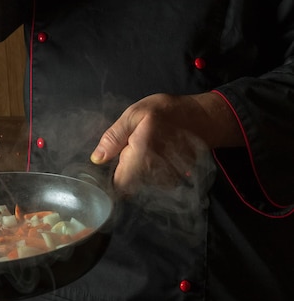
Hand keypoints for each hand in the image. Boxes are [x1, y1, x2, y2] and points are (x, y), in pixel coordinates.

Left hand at [90, 92, 243, 193]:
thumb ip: (114, 136)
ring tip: (142, 152)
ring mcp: (167, 179)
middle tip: (125, 154)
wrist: (203, 118)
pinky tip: (152, 157)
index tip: (107, 167)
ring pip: (140, 186)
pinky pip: (154, 183)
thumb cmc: (166, 112)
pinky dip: (149, 173)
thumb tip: (97, 159)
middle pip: (128, 187)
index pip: (118, 185)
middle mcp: (155, 172)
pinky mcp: (175, 180)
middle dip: (122, 173)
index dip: (108, 179)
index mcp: (141, 155)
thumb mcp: (134, 114)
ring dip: (136, 173)